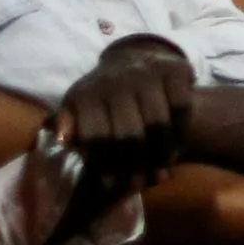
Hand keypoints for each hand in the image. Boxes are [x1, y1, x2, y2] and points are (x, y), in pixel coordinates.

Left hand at [55, 37, 192, 186]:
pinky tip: (174, 143)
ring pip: (158, 125)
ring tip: (159, 171)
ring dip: (161, 155)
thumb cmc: (102, 99)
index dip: (105, 166)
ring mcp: (146, 71)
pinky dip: (181, 130)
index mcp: (84, 94)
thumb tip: (62, 138)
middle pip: (129, 136)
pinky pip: (181, 108)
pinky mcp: (175, 68)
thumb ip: (68, 128)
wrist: (132, 61)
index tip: (110, 183)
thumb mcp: (77, 111)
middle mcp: (114, 79)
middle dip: (135, 166)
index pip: (97, 138)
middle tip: (138, 182)